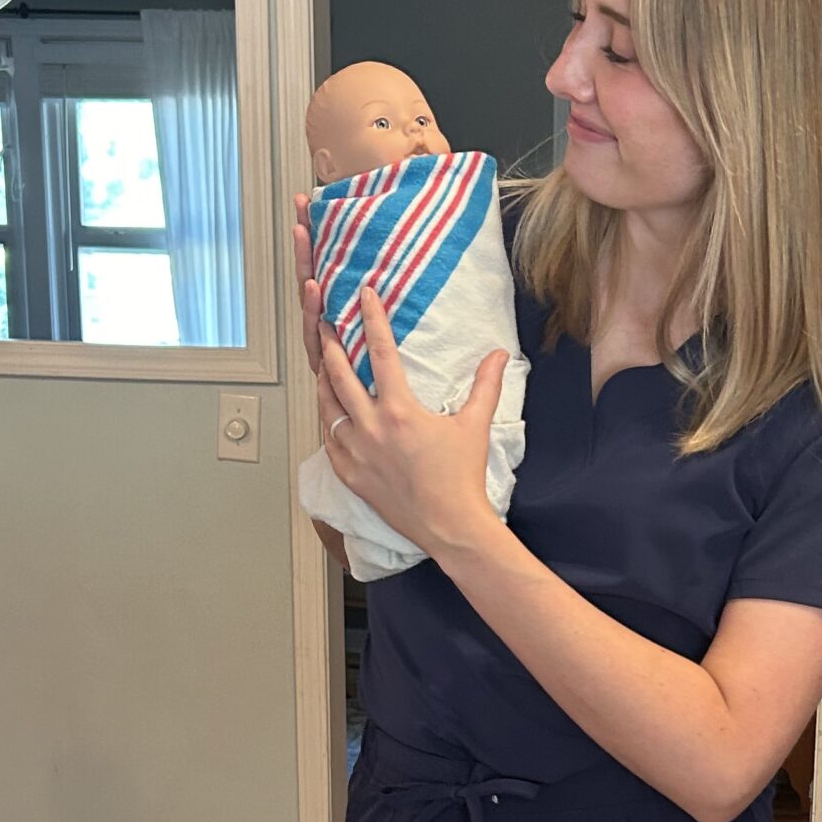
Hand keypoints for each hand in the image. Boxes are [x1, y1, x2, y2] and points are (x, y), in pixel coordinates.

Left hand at [317, 279, 508, 560]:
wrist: (449, 526)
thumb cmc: (462, 477)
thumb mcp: (475, 426)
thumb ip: (485, 385)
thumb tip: (499, 355)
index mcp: (399, 410)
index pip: (379, 352)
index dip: (371, 318)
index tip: (363, 295)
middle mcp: (370, 427)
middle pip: (338, 373)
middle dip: (331, 344)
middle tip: (326, 323)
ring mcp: (355, 452)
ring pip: (326, 405)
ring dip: (323, 379)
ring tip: (322, 361)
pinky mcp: (349, 474)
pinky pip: (328, 438)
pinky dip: (327, 419)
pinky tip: (328, 410)